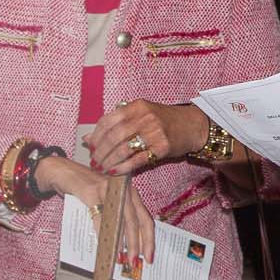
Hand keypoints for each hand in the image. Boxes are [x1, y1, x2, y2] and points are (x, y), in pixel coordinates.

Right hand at [36, 156, 156, 268]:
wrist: (63, 171)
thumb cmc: (87, 189)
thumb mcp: (107, 201)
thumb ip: (117, 217)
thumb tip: (126, 246)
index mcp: (130, 193)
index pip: (145, 218)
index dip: (148, 239)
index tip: (149, 257)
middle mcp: (123, 189)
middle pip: (136, 220)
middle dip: (137, 244)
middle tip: (135, 262)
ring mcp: (108, 189)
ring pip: (120, 219)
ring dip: (122, 242)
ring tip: (121, 257)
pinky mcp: (92, 191)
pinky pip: (99, 216)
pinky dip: (102, 232)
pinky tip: (104, 244)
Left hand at [88, 100, 204, 173]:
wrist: (192, 126)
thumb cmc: (163, 121)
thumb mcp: (139, 116)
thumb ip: (115, 125)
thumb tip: (88, 139)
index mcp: (136, 106)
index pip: (108, 120)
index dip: (96, 136)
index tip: (90, 148)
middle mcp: (144, 117)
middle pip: (114, 136)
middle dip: (101, 151)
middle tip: (95, 162)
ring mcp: (154, 132)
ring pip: (124, 149)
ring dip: (110, 161)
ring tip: (103, 169)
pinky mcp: (162, 147)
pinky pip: (138, 159)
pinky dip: (124, 167)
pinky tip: (116, 172)